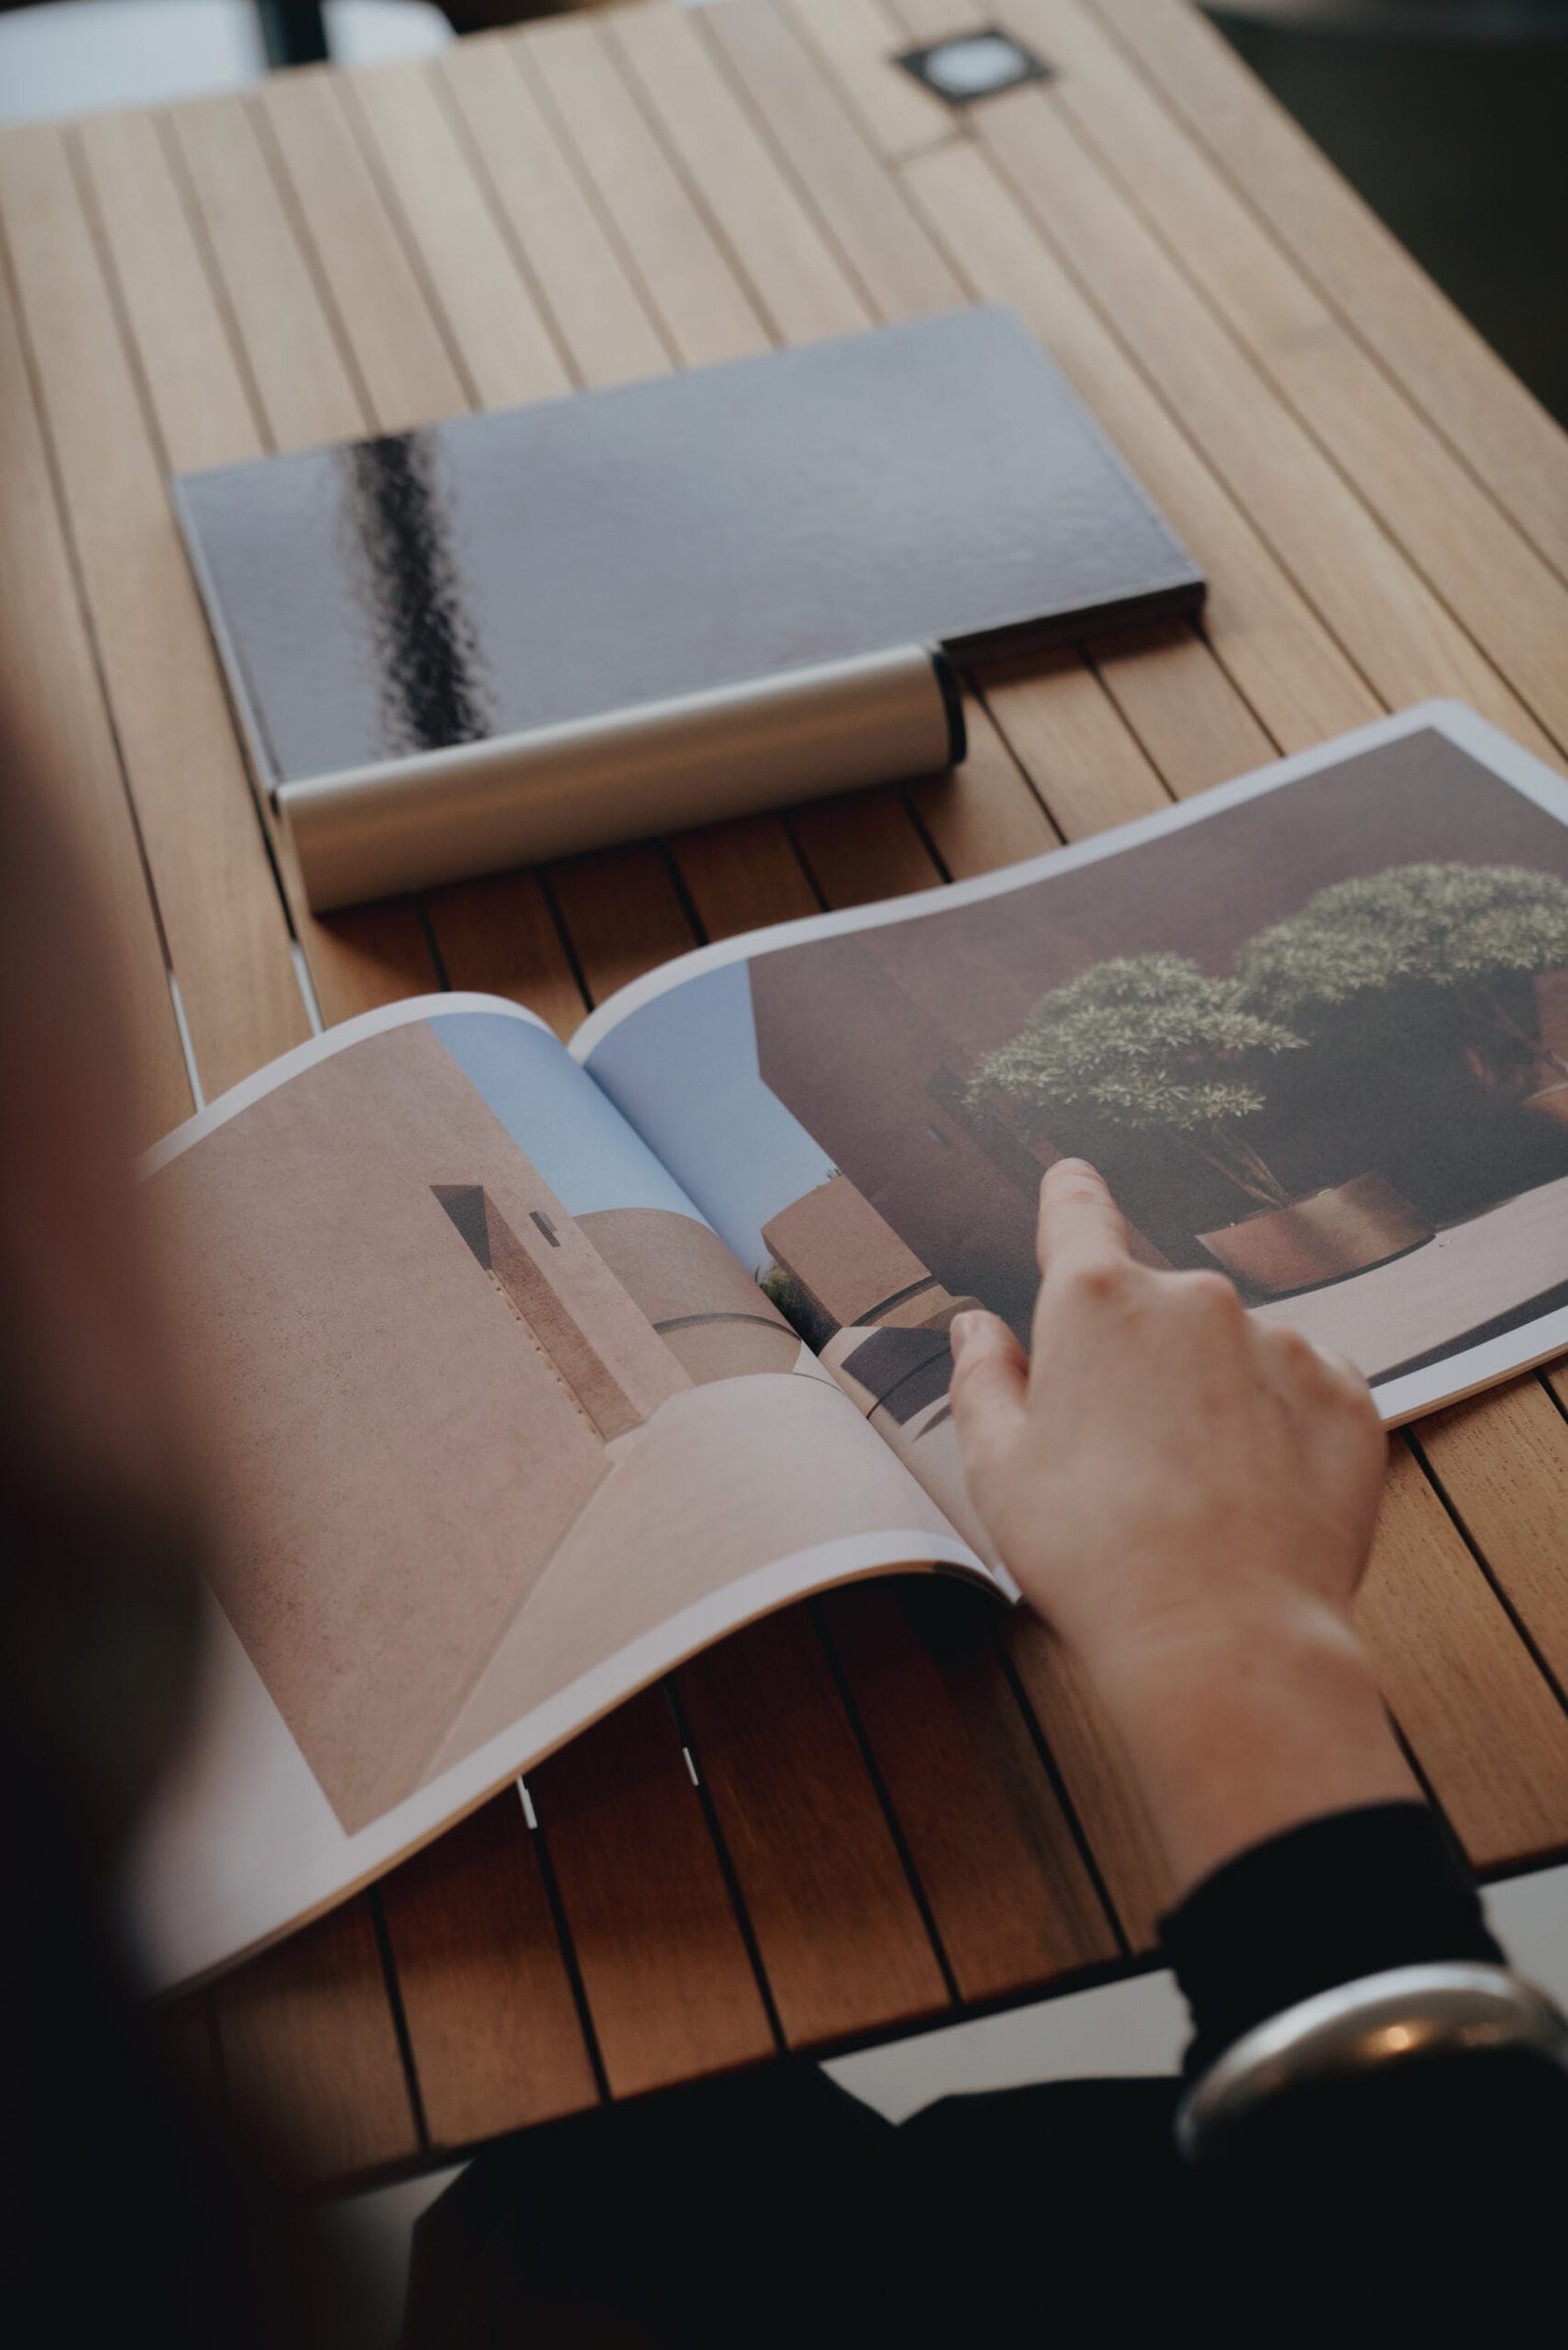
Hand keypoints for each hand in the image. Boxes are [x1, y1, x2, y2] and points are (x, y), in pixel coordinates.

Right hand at [948, 1161, 1418, 1892]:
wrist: (1225, 1638)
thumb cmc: (1093, 1557)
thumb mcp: (999, 1470)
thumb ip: (984, 1379)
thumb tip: (977, 1325)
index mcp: (1094, 1299)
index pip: (1077, 1210)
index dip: (1069, 1198)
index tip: (1071, 1183)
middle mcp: (1194, 1297)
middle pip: (1157, 1303)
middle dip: (1142, 1357)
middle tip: (1126, 1455)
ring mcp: (1282, 1341)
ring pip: (1234, 1350)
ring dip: (1216, 1394)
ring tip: (1197, 1493)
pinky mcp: (1349, 1394)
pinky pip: (1303, 1389)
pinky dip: (1280, 1427)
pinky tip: (1256, 1495)